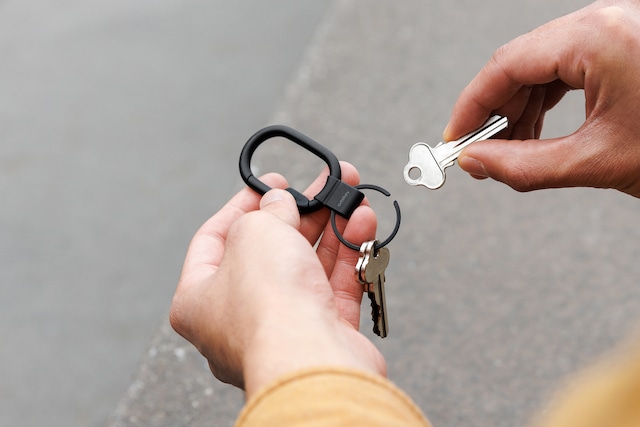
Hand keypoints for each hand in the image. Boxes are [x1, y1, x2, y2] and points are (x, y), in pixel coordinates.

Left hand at [169, 163, 385, 397]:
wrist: (311, 361)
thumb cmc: (266, 308)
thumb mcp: (255, 232)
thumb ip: (267, 211)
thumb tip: (280, 203)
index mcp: (199, 299)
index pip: (214, 239)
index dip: (243, 204)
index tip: (270, 184)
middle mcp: (237, 318)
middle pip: (270, 251)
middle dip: (300, 214)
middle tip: (320, 188)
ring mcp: (282, 328)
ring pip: (307, 268)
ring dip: (331, 230)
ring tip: (350, 199)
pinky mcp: (322, 336)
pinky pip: (335, 288)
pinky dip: (350, 255)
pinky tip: (361, 226)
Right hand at [445, 0, 639, 197]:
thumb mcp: (599, 162)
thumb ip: (524, 165)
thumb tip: (478, 162)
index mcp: (598, 38)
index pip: (505, 65)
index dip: (470, 107)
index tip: (454, 139)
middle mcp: (606, 22)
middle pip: (520, 61)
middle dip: (494, 109)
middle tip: (478, 150)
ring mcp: (618, 28)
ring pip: (543, 63)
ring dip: (520, 107)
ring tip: (511, 147)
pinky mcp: (626, 42)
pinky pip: (569, 64)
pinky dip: (547, 98)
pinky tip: (539, 129)